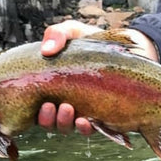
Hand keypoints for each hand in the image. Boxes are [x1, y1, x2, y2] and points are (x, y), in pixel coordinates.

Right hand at [37, 21, 157, 134]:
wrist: (127, 46)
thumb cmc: (92, 40)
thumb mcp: (73, 31)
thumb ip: (57, 34)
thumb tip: (46, 50)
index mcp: (52, 87)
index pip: (35, 106)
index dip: (33, 111)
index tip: (39, 102)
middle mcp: (64, 102)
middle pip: (49, 121)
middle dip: (47, 119)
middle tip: (50, 106)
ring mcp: (83, 111)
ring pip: (67, 127)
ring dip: (64, 123)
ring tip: (68, 109)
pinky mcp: (102, 116)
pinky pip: (92, 129)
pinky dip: (86, 128)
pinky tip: (85, 120)